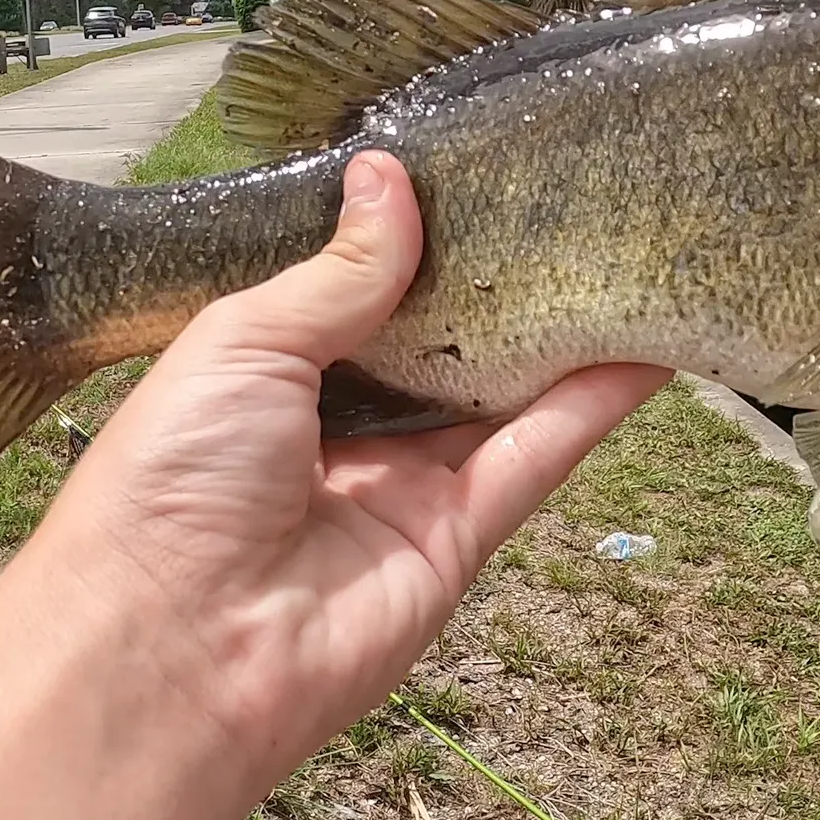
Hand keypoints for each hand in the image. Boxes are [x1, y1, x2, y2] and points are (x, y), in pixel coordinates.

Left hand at [34, 152, 668, 782]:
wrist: (176, 649)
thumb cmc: (174, 474)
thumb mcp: (242, 343)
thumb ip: (335, 274)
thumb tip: (388, 177)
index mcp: (261, 373)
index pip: (346, 293)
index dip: (398, 241)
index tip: (462, 170)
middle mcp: (331, 426)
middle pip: (429, 343)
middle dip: (485, 280)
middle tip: (558, 196)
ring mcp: (395, 485)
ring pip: (491, 396)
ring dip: (552, 333)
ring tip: (619, 250)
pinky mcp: (451, 541)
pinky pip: (530, 459)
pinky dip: (588, 406)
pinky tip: (644, 344)